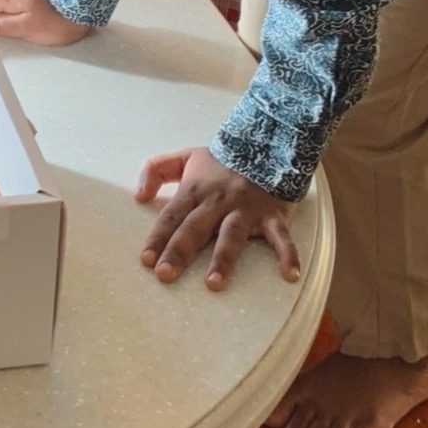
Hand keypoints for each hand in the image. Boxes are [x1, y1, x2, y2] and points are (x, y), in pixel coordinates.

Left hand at [135, 146, 300, 287]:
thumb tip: (138, 196)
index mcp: (195, 189)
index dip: (157, 238)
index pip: (172, 216)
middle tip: (165, 275)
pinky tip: (289, 275)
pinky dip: (288, 254)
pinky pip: (281, 236)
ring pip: (232, 236)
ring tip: (213, 284)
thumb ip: (156, 170)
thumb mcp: (186, 157)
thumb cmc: (222, 160)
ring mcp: (246, 209)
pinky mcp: (273, 214)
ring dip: (223, 260)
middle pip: (195, 228)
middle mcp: (218, 201)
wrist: (267, 144)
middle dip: (179, 252)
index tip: (146, 260)